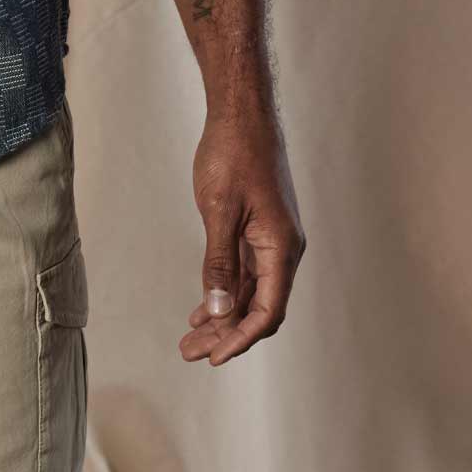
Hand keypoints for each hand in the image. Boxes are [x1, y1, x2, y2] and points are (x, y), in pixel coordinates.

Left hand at [180, 98, 305, 365]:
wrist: (241, 114)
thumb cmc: (232, 155)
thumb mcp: (219, 210)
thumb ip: (220, 262)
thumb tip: (221, 311)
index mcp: (281, 248)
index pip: (267, 310)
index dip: (241, 338)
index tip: (215, 357)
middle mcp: (281, 249)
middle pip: (258, 307)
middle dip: (226, 334)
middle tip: (190, 353)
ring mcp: (270, 240)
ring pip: (249, 292)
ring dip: (223, 316)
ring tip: (191, 339)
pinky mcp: (257, 229)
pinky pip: (244, 272)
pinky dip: (225, 291)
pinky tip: (204, 308)